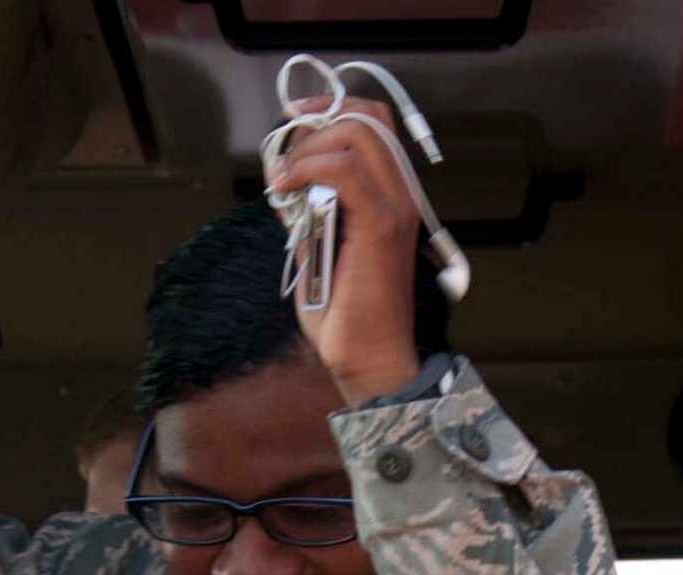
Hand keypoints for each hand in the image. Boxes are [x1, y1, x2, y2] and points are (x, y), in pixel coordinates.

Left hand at [268, 95, 423, 404]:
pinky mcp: (379, 225)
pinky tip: (284, 186)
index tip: (294, 120)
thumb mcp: (317, 251)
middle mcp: (401, 194)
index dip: (333, 109)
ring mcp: (394, 207)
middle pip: (368, 117)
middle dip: (317, 118)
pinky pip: (345, 171)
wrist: (369, 358)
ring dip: (308, 146)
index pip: (375, 124)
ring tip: (281, 176)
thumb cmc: (347, 316)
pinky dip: (308, 169)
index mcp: (391, 196)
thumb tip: (283, 186)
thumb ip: (306, 214)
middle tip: (284, 145)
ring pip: (357, 134)